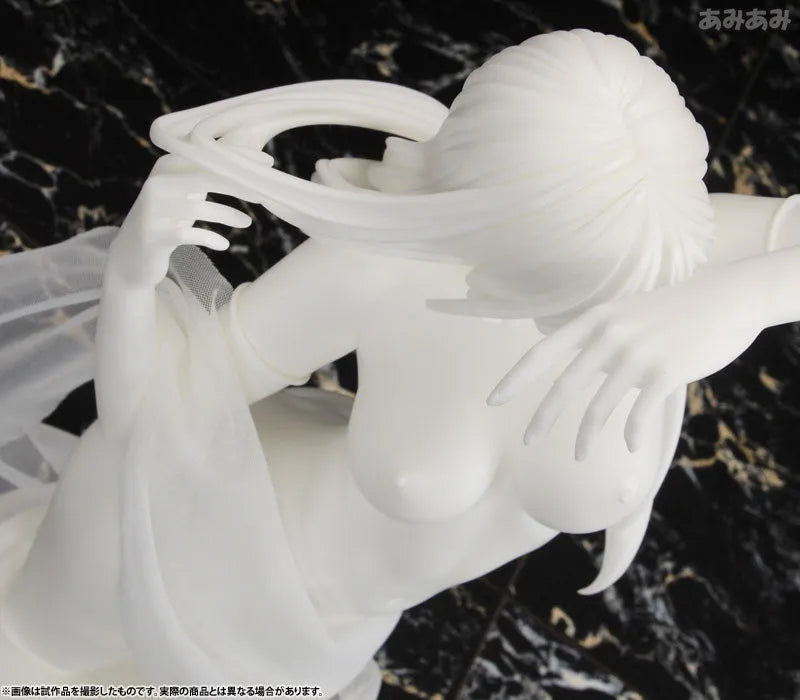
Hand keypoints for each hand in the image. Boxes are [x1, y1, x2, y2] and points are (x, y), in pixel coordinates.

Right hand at [109, 155, 256, 286]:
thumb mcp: (186, 194)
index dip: (238, 157)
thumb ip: (207, 175)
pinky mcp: (155, 235)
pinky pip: (191, 233)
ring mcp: (154, 210)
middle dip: (239, 183)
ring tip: (247, 222)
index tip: (266, 162)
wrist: (133, 256)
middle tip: (265, 191)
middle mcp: (157, 183)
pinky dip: (211, 237)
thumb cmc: (169, 219)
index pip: (206, 155)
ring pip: (199, 207)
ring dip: (228, 214)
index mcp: (166, 166)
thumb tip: (249, 163)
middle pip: (205, 176)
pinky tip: (224, 244)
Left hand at [487, 264, 768, 459]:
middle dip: (541, 419)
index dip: (515, 378)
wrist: (727, 297)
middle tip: (526, 441)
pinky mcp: (665, 373)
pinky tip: (629, 445)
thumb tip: (579, 376)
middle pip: (563, 387)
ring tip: (577, 456)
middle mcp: (609, 336)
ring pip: (598, 408)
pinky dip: (631, 435)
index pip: (542, 352)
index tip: (492, 400)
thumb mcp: (626, 314)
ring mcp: (637, 355)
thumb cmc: (673, 310)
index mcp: (594, 319)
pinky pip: (637, 416)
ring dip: (585, 438)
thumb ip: (599, 341)